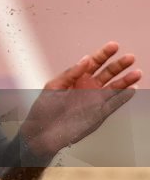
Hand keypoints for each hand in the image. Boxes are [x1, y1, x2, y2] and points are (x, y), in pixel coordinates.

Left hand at [20, 42, 140, 158]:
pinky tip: (132, 89)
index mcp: (76, 78)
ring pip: (114, 88)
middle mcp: (88, 87)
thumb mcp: (53, 87)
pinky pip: (114, 103)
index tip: (113, 46)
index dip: (103, 54)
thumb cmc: (44, 110)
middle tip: (129, 58)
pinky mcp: (99, 113)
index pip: (93, 63)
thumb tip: (85, 59)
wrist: (43, 133)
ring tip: (136, 72)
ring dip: (125, 80)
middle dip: (118, 65)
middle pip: (107, 73)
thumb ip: (70, 73)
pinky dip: (124, 97)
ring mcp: (95, 100)